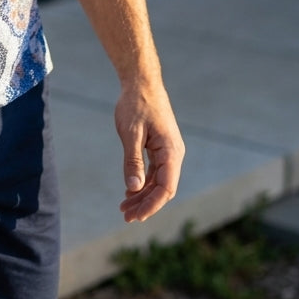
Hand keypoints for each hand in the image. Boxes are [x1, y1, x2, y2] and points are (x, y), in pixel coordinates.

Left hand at [114, 76, 184, 222]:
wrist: (141, 81)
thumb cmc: (136, 104)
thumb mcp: (130, 133)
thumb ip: (133, 161)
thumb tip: (134, 187)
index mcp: (171, 151)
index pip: (166, 188)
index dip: (152, 204)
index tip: (136, 216)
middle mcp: (174, 153)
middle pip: (163, 188)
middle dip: (145, 204)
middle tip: (125, 215)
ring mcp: (168, 150)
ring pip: (158, 180)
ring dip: (143, 194)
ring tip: (124, 206)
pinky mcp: (161, 146)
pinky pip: (155, 170)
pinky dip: (143, 181)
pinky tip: (130, 190)